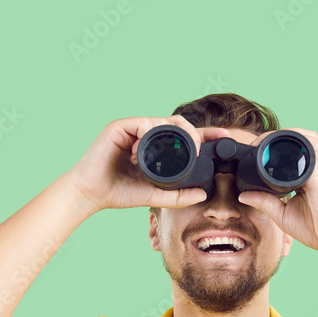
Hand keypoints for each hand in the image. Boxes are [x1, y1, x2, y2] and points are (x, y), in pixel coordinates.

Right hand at [65, 116, 231, 211]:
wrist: (92, 194)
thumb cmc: (120, 192)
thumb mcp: (155, 195)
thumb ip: (177, 196)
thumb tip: (202, 195)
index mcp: (156, 146)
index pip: (184, 136)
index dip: (205, 134)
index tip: (225, 136)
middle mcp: (146, 134)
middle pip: (178, 123)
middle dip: (195, 132)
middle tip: (203, 146)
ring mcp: (133, 129)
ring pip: (162, 120)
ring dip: (174, 133)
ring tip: (180, 149)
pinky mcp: (119, 127)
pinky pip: (141, 122)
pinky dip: (148, 133)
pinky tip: (145, 151)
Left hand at [236, 128, 317, 258]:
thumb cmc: (315, 230)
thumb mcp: (282, 215)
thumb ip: (264, 203)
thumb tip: (243, 196)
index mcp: (300, 180)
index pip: (286, 158)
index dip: (270, 150)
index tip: (252, 152)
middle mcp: (309, 171)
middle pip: (295, 142)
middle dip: (275, 137)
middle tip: (256, 143)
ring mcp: (316, 170)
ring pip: (306, 138)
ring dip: (288, 133)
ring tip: (267, 139)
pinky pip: (314, 146)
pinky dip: (302, 139)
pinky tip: (286, 143)